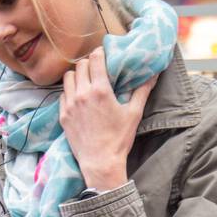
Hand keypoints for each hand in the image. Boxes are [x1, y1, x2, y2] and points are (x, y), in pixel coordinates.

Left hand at [59, 47, 159, 190]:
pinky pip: (62, 95)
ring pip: (68, 77)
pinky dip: (69, 92)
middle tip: (96, 69)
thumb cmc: (119, 139)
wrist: (101, 163)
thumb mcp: (134, 114)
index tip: (104, 55)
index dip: (100, 53)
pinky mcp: (63, 116)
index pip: (95, 58)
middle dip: (89, 63)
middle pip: (80, 65)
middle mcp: (82, 94)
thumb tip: (154, 74)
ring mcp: (70, 105)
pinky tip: (78, 98)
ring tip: (85, 82)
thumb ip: (142, 90)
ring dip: (77, 75)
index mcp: (101, 90)